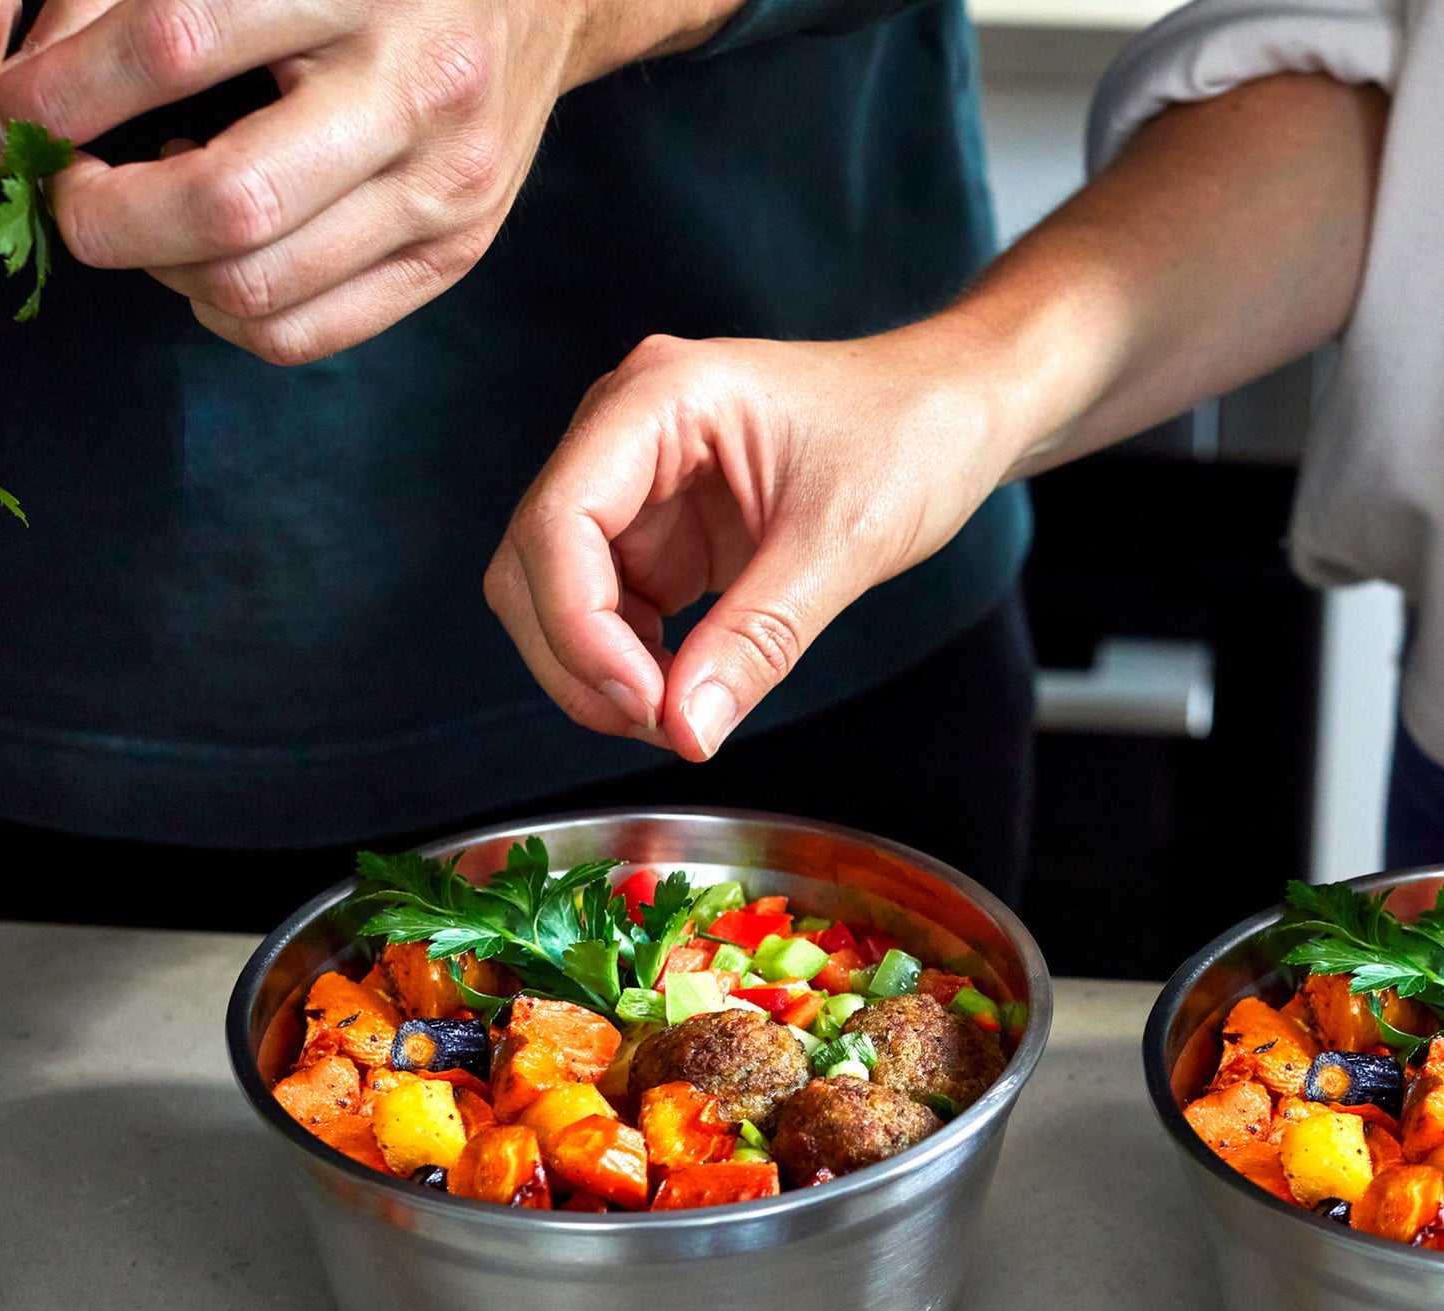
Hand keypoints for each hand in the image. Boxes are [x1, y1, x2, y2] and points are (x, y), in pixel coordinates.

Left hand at [0, 0, 739, 361]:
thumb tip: (34, 78)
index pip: (178, 45)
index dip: (69, 92)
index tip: (19, 111)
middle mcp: (416, 93)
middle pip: (228, 204)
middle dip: (109, 215)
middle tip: (71, 190)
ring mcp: (446, 192)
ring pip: (260, 288)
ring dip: (166, 269)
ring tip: (151, 215)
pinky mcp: (456, 256)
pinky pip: (310, 333)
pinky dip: (230, 313)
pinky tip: (215, 259)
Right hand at [485, 324, 1015, 760]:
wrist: (956, 412)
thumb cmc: (913, 434)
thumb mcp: (845, 541)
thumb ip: (759, 639)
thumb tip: (687, 729)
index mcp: (659, 398)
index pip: (560, 519)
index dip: (578, 625)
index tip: (644, 702)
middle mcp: (626, 434)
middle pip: (535, 562)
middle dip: (579, 656)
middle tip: (661, 722)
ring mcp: (636, 486)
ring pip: (554, 596)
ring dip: (595, 669)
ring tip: (679, 713)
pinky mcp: (657, 535)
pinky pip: (604, 614)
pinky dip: (627, 666)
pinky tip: (685, 690)